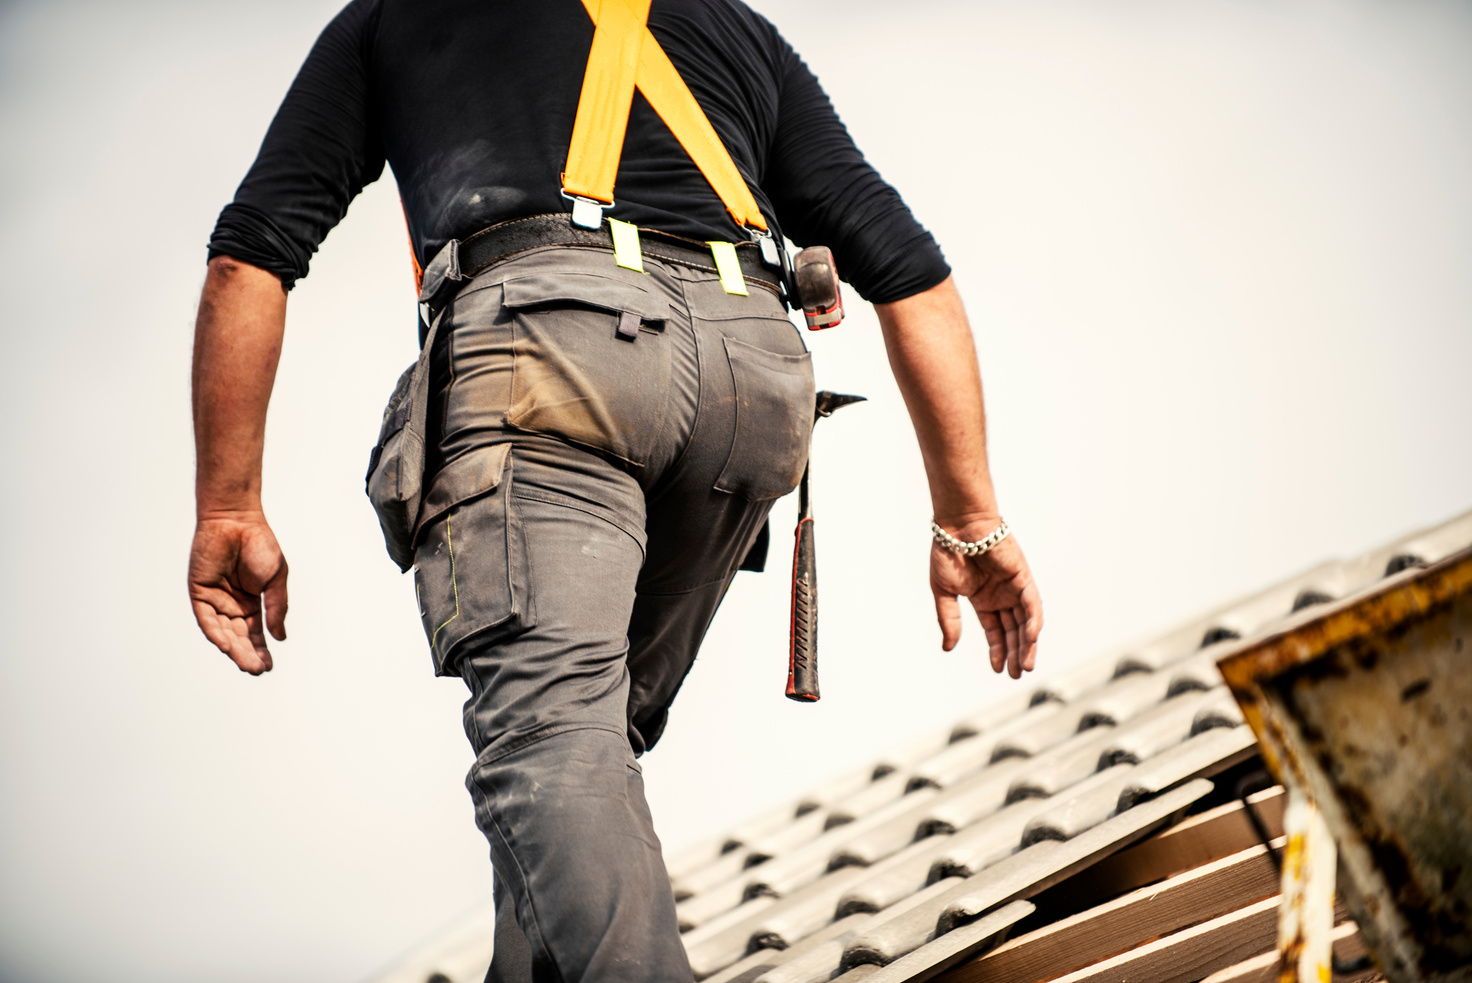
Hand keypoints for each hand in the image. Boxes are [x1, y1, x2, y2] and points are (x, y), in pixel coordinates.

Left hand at [188, 511, 288, 673]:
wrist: (237, 520)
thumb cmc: (259, 544)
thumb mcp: (275, 580)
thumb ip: (276, 608)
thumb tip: (279, 637)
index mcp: (251, 602)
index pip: (255, 632)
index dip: (261, 649)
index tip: (268, 666)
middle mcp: (231, 605)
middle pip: (239, 636)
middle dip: (248, 654)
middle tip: (257, 670)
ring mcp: (215, 600)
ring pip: (224, 632)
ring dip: (234, 649)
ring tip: (246, 663)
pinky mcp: (199, 593)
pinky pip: (207, 619)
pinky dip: (216, 633)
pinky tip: (227, 646)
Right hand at [931, 518, 1041, 678]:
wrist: (958, 525)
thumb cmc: (948, 553)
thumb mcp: (944, 593)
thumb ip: (949, 620)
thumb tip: (948, 648)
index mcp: (983, 598)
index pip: (995, 630)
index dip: (997, 650)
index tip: (998, 669)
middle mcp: (1001, 595)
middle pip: (1013, 630)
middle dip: (1015, 652)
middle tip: (1016, 674)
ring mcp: (1014, 587)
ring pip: (1025, 621)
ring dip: (1026, 643)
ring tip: (1024, 665)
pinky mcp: (1023, 577)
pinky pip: (1032, 604)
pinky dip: (1033, 622)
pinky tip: (1030, 639)